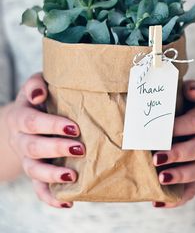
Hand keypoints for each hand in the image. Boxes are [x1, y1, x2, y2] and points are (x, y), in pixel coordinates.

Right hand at [6, 73, 84, 208]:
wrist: (26, 119)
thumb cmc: (37, 100)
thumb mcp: (34, 86)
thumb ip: (36, 85)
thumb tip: (39, 94)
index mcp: (20, 117)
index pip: (33, 122)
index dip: (52, 126)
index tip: (74, 128)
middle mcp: (21, 140)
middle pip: (33, 148)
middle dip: (57, 149)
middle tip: (80, 148)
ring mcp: (27, 158)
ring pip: (34, 170)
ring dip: (53, 175)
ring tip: (72, 176)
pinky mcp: (35, 172)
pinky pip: (38, 188)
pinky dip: (50, 197)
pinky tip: (67, 202)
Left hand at [152, 80, 194, 207]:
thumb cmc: (194, 106)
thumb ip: (192, 89)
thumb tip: (192, 91)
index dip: (180, 127)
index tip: (160, 131)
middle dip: (178, 154)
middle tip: (157, 158)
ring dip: (180, 177)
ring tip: (160, 180)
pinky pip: (194, 189)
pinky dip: (178, 198)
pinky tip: (159, 202)